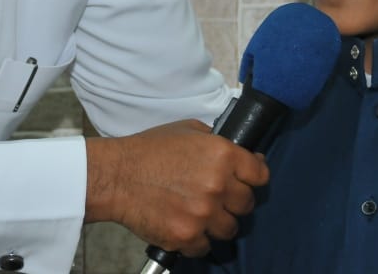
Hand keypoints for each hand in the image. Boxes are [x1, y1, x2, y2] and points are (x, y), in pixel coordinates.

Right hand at [84, 119, 268, 256]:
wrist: (116, 176)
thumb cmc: (147, 150)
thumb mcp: (186, 129)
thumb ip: (214, 140)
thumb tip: (236, 151)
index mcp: (222, 154)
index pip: (260, 174)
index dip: (253, 177)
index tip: (246, 180)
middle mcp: (218, 185)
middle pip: (247, 204)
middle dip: (234, 201)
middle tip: (218, 198)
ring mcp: (203, 213)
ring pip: (230, 229)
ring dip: (219, 223)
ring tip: (201, 214)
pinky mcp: (187, 236)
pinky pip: (206, 247)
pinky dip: (198, 240)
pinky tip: (186, 227)